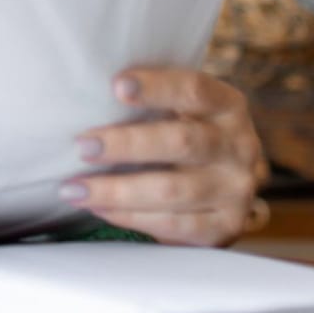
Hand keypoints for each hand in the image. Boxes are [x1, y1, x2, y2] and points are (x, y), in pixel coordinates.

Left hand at [65, 66, 267, 245]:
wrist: (222, 184)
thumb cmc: (182, 131)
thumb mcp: (180, 108)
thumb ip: (149, 100)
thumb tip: (83, 95)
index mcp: (227, 105)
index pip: (194, 89)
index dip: (156, 87)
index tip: (116, 85)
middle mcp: (239, 146)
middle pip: (180, 142)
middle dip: (125, 144)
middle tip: (82, 146)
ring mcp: (237, 190)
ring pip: (172, 190)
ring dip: (116, 190)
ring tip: (74, 189)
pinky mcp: (225, 226)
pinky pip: (173, 224)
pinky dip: (130, 217)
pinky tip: (99, 208)